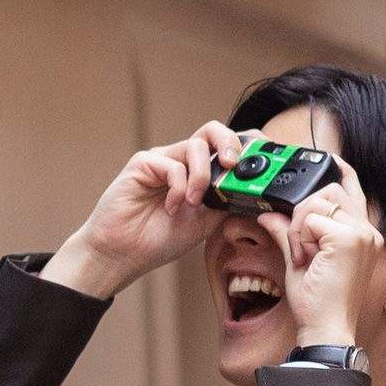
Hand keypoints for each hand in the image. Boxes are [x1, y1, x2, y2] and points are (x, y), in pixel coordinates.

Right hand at [44, 125, 243, 300]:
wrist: (123, 254)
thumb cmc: (159, 239)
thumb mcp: (206, 222)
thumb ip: (226, 201)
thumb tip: (256, 189)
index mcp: (198, 173)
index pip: (225, 147)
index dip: (245, 146)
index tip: (263, 157)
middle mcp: (181, 161)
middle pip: (212, 131)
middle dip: (230, 143)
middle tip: (232, 166)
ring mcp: (162, 160)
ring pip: (195, 146)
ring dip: (202, 176)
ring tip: (193, 202)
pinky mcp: (143, 164)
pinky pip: (172, 164)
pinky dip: (178, 187)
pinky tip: (171, 207)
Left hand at [266, 156, 382, 347]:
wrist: (325, 329)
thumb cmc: (318, 304)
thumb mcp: (298, 261)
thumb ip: (288, 232)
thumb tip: (268, 213)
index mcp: (363, 234)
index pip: (352, 187)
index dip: (338, 169)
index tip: (326, 159)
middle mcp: (368, 230)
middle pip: (328, 189)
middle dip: (303, 212)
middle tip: (300, 248)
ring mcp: (361, 233)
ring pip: (317, 201)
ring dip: (300, 227)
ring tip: (304, 257)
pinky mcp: (349, 239)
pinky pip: (310, 219)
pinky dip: (299, 239)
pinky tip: (305, 261)